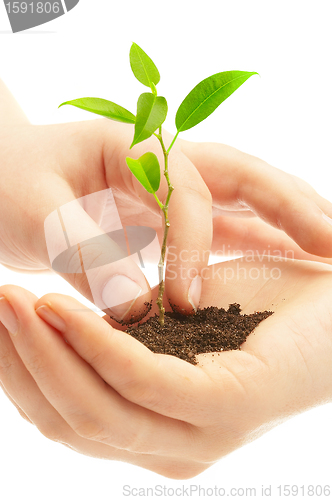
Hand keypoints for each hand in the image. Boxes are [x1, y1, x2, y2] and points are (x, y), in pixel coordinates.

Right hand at [1, 257, 331, 478]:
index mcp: (155, 428)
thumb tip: (66, 329)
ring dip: (44, 352)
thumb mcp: (171, 324)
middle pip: (67, 417)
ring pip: (94, 406)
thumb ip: (124, 338)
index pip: (64, 412)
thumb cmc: (256, 308)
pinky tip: (57, 306)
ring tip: (10, 299)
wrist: (330, 302)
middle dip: (18, 361)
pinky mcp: (225, 406)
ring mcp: (200, 433)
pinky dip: (93, 345)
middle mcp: (170, 445)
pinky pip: (142, 378)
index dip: (19, 369)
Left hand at [2, 79, 331, 323]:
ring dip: (289, 224)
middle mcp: (166, 162)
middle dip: (290, 208)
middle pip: (244, 177)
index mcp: (135, 147)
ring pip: (247, 201)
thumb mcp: (33, 212)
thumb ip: (83, 251)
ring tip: (330, 251)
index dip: (193, 242)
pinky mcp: (175, 215)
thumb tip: (136, 309)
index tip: (186, 300)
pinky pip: (230, 226)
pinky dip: (264, 242)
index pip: (186, 189)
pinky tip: (292, 263)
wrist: (3, 182)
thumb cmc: (9, 183)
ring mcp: (176, 188)